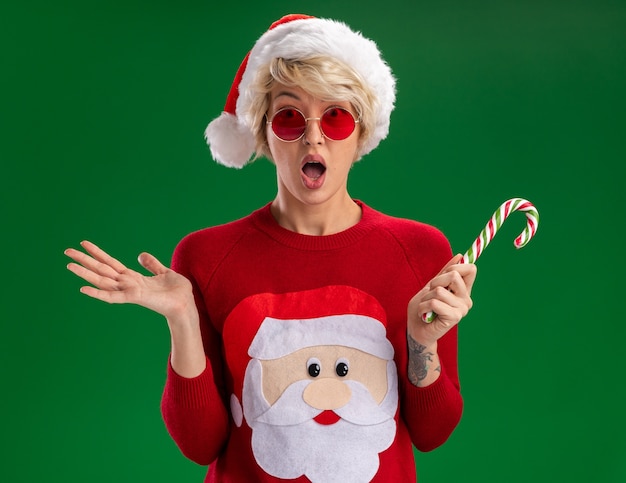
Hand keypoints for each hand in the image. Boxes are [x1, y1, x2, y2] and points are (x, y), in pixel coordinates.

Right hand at [65, 241, 195, 321]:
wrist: (186, 305)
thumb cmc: (177, 292)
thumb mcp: (164, 272)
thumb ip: (152, 265)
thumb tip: (141, 255)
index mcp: (134, 278)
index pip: (111, 263)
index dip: (98, 253)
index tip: (84, 243)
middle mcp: (128, 284)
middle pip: (102, 270)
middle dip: (85, 260)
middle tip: (67, 251)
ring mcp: (129, 291)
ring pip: (102, 280)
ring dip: (85, 273)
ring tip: (69, 265)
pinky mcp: (134, 298)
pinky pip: (112, 296)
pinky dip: (97, 293)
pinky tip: (83, 288)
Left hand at [407, 254, 476, 346]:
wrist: (416, 331)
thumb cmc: (423, 308)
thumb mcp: (432, 286)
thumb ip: (444, 272)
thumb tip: (459, 255)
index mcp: (463, 290)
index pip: (470, 269)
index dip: (455, 266)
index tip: (443, 275)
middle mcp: (466, 299)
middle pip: (454, 275)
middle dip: (435, 282)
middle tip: (430, 295)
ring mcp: (462, 309)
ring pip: (439, 290)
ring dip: (426, 298)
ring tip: (426, 308)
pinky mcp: (454, 317)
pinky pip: (435, 302)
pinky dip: (423, 307)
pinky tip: (425, 315)